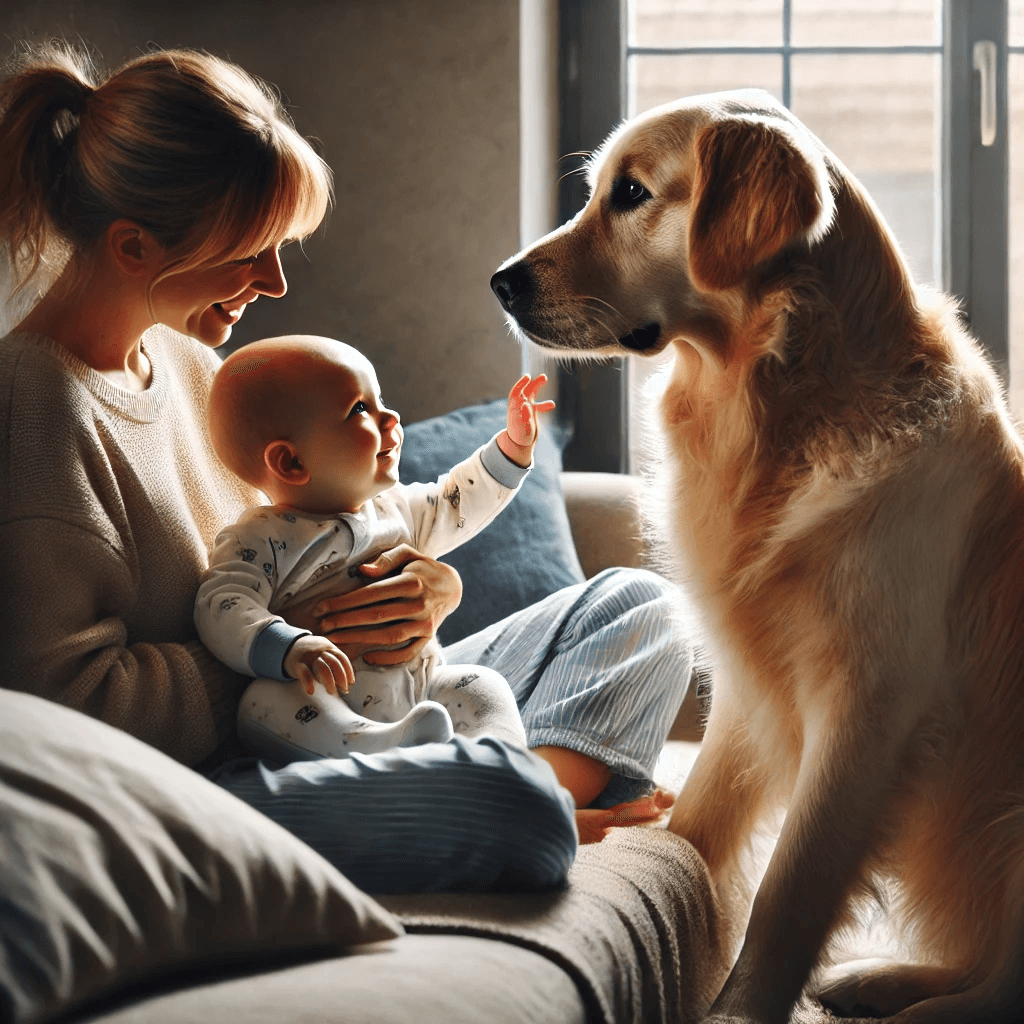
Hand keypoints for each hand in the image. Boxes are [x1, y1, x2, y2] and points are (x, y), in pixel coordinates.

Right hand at [283, 635, 354, 695]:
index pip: (341, 657)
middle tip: (344, 690)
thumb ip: (333, 661)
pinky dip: (308, 682)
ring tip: (332, 692)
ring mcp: (309, 657)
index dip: (348, 670)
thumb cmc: (311, 654)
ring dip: (330, 681)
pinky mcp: (297, 664)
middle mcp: (320, 651)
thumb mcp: (323, 651)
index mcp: (328, 647)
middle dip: (341, 677)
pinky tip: (311, 691)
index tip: (351, 682)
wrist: (289, 646)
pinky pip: (304, 673)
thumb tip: (346, 681)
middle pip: (334, 662)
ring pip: (322, 668)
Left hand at [313, 544, 462, 665]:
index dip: (344, 601)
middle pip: (376, 616)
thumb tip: (362, 571)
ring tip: (336, 640)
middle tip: (323, 626)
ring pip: (388, 636)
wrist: (452, 586)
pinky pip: (407, 652)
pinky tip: (367, 657)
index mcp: (412, 582)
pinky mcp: (428, 637)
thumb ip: (385, 560)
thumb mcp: (407, 554)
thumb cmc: (422, 568)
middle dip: (345, 622)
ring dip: (360, 639)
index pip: (371, 594)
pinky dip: (388, 658)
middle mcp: (419, 604)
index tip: (322, 607)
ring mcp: (425, 623)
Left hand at [497, 373, 555, 467]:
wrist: (519, 444)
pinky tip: (552, 405)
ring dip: (537, 385)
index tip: (528, 377)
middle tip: (543, 377)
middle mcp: (519, 406)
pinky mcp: (531, 413)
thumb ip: (524, 416)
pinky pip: (537, 405)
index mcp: (514, 407)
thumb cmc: (519, 436)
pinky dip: (544, 404)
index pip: (516, 392)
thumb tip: (526, 404)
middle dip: (532, 382)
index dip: (522, 383)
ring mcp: (525, 409)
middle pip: (525, 390)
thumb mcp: (522, 427)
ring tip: (545, 378)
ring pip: (531, 394)